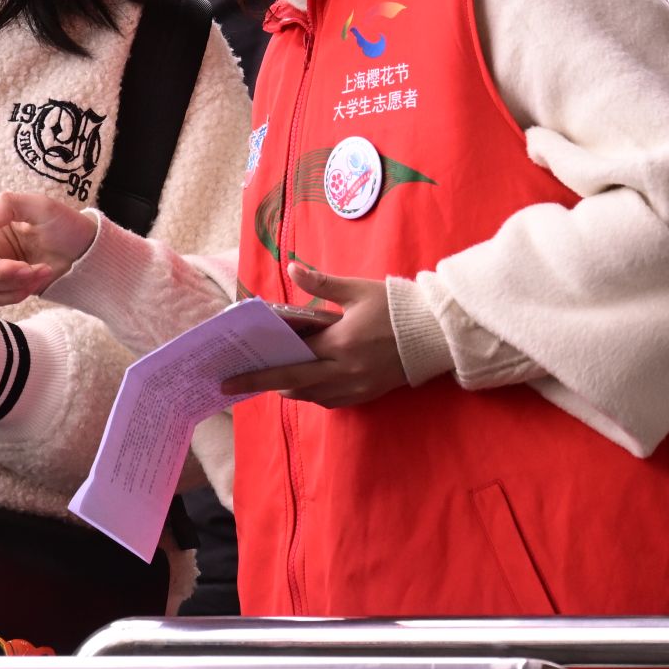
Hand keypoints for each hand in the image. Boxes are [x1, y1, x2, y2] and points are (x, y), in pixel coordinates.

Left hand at [221, 265, 406, 408]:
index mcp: (342, 342)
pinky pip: (330, 401)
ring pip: (311, 395)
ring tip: (266, 378)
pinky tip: (302, 383)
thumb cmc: (396, 307)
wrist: (437, 333)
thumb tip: (291, 268)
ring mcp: (357, 387)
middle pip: (293, 382)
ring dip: (287, 388)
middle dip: (260, 383)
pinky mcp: (367, 395)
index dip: (266, 357)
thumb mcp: (357, 290)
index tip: (237, 364)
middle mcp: (346, 370)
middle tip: (231, 384)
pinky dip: (312, 393)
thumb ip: (321, 284)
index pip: (294, 354)